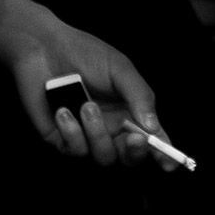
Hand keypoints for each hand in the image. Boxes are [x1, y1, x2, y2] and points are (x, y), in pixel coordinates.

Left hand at [0, 0, 168, 168]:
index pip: (152, 136)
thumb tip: (153, 128)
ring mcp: (87, 135)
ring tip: (86, 105)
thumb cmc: (86, 54)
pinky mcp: (62, 139)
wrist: (43, 50)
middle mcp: (112, 126)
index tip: (170, 164)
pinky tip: (63, 110)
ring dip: (98, 133)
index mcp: (131, 110)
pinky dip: (71, 131)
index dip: (164, 152)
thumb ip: (140, 96)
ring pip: (103, 155)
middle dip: (135, 152)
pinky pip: (74, 150)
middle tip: (134, 139)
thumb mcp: (121, 69)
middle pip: (130, 156)